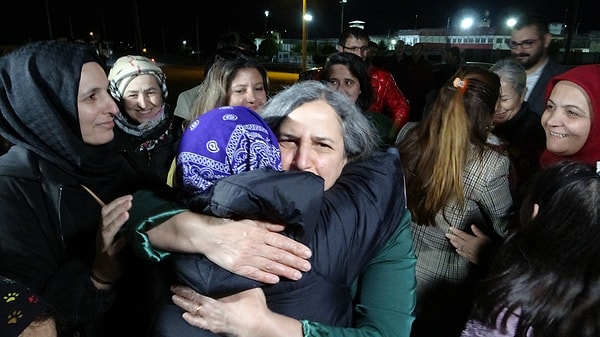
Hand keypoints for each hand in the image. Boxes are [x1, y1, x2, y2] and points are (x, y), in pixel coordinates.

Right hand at [91, 195, 131, 287]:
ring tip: (127, 214)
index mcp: (103, 227)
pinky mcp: (110, 255)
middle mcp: (102, 233)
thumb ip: (120, 223)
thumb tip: (133, 209)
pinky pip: (114, 248)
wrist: (104, 271)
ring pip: (107, 231)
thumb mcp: (115, 234)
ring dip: (117, 222)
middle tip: (130, 201)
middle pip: (106, 218)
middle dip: (117, 208)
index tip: (129, 196)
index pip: (106, 210)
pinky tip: (127, 237)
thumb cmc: (112, 249)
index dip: (116, 202)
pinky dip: (120, 242)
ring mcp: (105, 244)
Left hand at [171, 285, 266, 335]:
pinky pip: (200, 324)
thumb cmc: (253, 307)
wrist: (259, 326)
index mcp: (214, 303)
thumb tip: (228, 272)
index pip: (194, 295)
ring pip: (193, 315)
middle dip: (180, 297)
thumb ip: (234, 281)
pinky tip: (187, 317)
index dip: (184, 290)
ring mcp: (212, 323)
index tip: (176, 285)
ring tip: (176, 302)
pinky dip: (192, 320)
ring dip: (184, 308)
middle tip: (173, 291)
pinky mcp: (216, 329)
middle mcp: (210, 314)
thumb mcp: (245, 288)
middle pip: (191, 305)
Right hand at [177, 213, 311, 283]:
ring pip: (270, 265)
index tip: (307, 253)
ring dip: (285, 270)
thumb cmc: (230, 226)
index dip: (296, 248)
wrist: (208, 234)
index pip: (282, 242)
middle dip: (295, 261)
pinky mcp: (238, 266)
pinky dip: (265, 276)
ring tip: (298, 275)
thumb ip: (267, 225)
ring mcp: (247, 257)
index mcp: (259, 234)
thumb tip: (283, 227)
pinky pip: (254, 273)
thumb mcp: (250, 221)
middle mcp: (255, 245)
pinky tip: (276, 279)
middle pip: (279, 255)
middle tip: (308, 266)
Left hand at [445, 225, 491, 263]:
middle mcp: (467, 245)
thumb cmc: (489, 247)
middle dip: (451, 236)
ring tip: (450, 240)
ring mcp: (467, 251)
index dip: (455, 231)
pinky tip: (456, 250)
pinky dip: (459, 251)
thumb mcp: (485, 237)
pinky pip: (462, 253)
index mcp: (471, 239)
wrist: (491, 258)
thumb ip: (478, 232)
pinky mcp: (469, 257)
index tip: (450, 228)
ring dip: (454, 243)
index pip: (461, 234)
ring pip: (458, 246)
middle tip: (446, 234)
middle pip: (458, 240)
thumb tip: (472, 225)